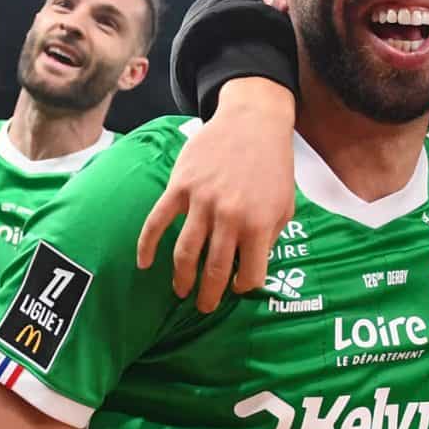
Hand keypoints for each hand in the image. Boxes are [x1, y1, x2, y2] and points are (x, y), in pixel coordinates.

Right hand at [137, 78, 295, 311]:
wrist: (253, 121)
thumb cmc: (272, 165)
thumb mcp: (285, 205)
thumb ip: (269, 237)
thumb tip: (251, 266)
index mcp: (259, 225)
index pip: (250, 275)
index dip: (243, 287)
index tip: (237, 287)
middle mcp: (230, 217)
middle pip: (215, 270)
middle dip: (209, 295)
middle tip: (204, 306)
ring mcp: (202, 201)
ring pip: (185, 252)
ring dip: (181, 278)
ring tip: (181, 291)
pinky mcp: (180, 186)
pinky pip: (158, 221)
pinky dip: (147, 245)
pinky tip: (144, 264)